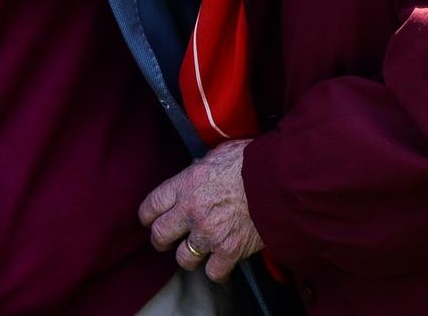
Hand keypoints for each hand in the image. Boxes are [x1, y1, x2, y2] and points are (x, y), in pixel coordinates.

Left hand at [138, 140, 263, 282]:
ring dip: (189, 257)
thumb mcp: (220, 153)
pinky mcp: (229, 251)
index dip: (147, 216)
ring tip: (196, 253)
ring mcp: (209, 234)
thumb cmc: (253, 161)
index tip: (149, 220)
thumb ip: (202, 167)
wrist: (280, 180)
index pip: (151, 205)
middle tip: (167, 241)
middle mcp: (192, 211)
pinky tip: (221, 263)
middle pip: (160, 236)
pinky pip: (213, 273)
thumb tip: (197, 170)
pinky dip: (217, 271)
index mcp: (186, 184)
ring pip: (183, 259)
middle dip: (161, 240)